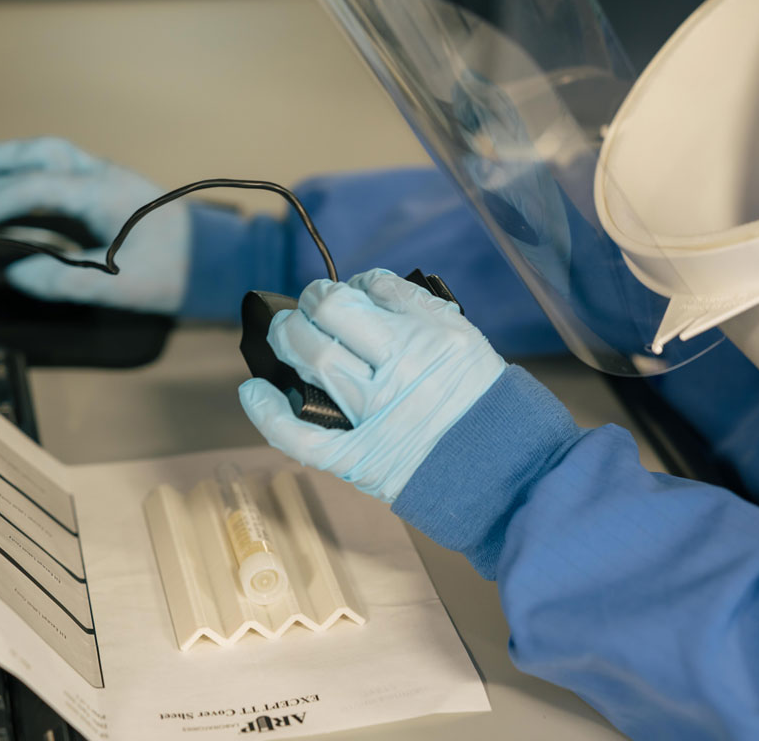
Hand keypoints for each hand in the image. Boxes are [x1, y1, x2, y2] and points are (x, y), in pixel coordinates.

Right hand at [0, 137, 191, 313]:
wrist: (215, 261)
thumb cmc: (175, 271)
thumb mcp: (121, 286)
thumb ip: (66, 279)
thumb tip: (17, 273)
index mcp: (106, 193)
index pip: (39, 185)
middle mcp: (104, 176)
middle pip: (39, 153)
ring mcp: (106, 177)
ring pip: (49, 154)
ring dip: (6, 160)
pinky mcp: (106, 187)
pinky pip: (59, 168)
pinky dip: (26, 171)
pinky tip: (5, 186)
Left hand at [239, 269, 505, 501]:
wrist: (505, 472)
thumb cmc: (487, 406)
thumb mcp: (467, 342)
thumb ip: (421, 313)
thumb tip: (370, 290)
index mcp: (431, 334)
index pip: (371, 288)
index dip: (351, 286)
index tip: (348, 293)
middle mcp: (401, 366)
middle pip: (331, 314)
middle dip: (311, 303)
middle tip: (308, 309)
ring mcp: (376, 412)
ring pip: (313, 359)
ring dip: (288, 338)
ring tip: (285, 334)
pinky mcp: (359, 456)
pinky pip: (300, 435)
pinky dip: (269, 413)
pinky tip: (253, 392)